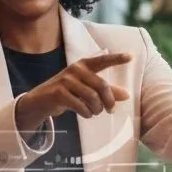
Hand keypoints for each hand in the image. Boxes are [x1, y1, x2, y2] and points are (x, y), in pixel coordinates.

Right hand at [15, 52, 131, 129]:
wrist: (41, 100)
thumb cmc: (68, 92)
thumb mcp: (86, 89)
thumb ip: (105, 91)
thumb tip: (126, 95)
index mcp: (83, 65)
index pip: (102, 61)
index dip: (116, 59)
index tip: (130, 57)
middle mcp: (75, 69)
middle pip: (101, 85)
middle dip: (109, 101)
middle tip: (111, 110)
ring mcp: (66, 80)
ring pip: (92, 97)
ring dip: (97, 109)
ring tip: (96, 112)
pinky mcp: (59, 93)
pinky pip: (81, 106)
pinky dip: (87, 113)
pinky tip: (86, 114)